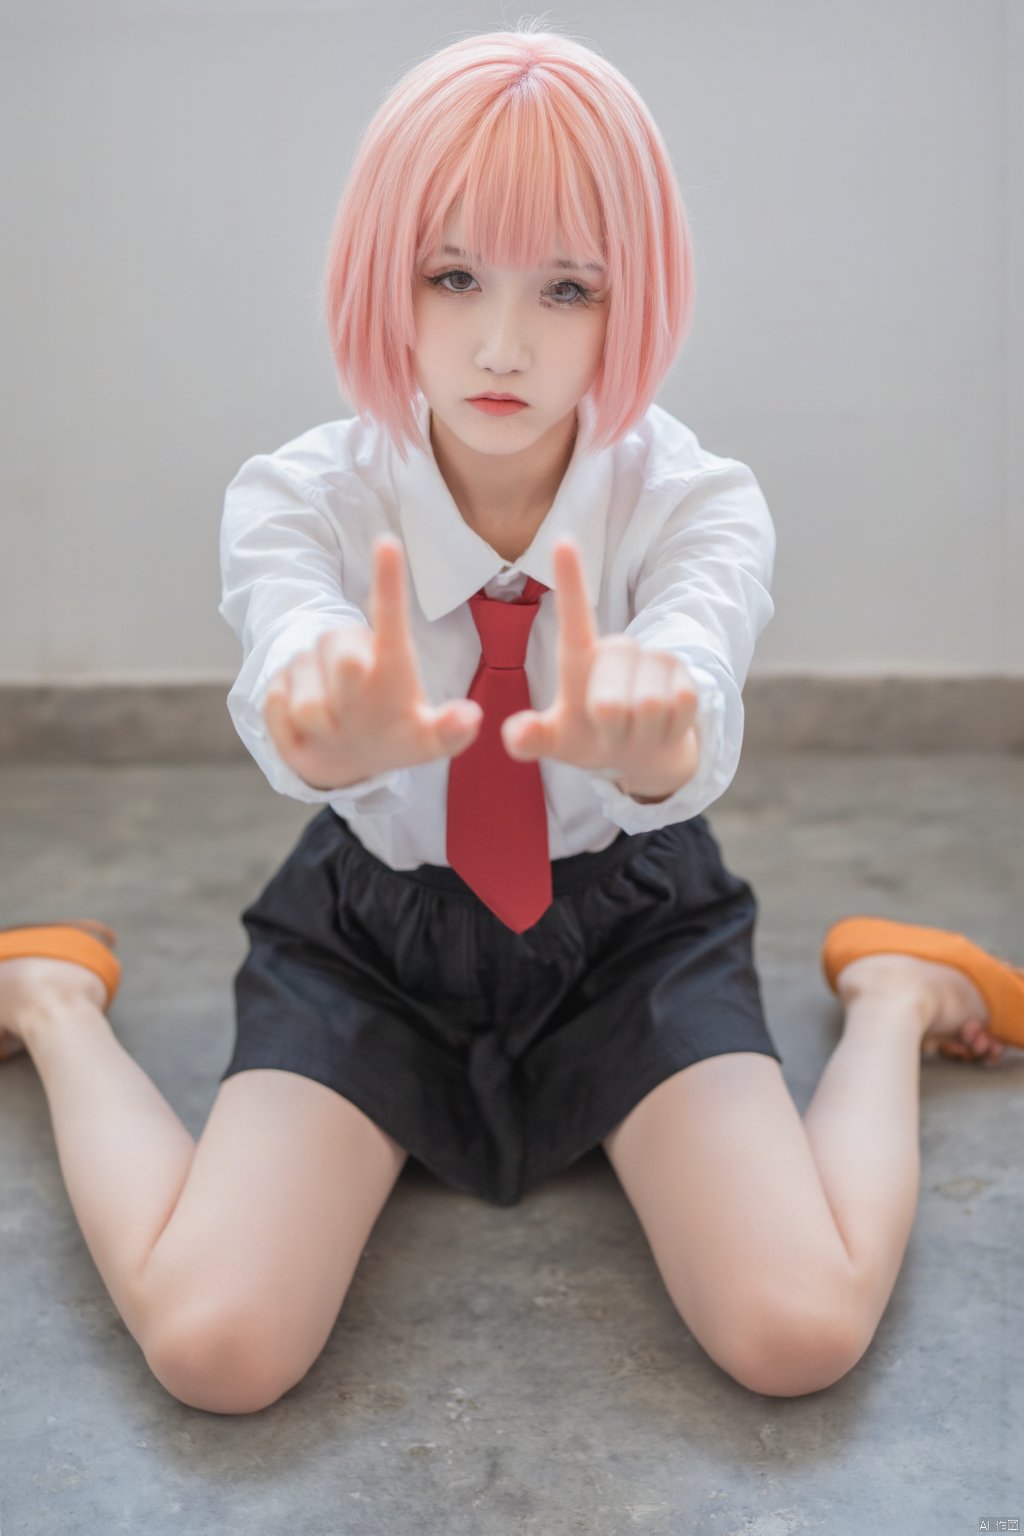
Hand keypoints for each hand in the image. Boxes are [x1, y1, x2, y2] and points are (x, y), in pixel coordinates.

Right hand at [263, 536, 482, 790]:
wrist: (350, 757)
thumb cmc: (397, 738)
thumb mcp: (428, 743)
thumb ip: (451, 731)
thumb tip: (471, 717)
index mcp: (390, 657)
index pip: (390, 612)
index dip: (388, 578)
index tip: (388, 543)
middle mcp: (349, 650)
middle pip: (344, 657)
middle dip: (347, 679)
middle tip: (353, 714)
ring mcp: (310, 663)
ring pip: (307, 703)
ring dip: (323, 727)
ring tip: (336, 729)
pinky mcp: (276, 680)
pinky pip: (278, 709)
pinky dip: (293, 735)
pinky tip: (311, 732)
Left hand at [502, 537, 699, 800]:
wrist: (644, 754)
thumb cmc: (592, 739)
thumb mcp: (557, 743)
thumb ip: (533, 738)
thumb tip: (516, 737)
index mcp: (578, 657)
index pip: (572, 617)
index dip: (570, 580)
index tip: (562, 540)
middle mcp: (617, 648)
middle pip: (609, 702)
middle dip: (609, 729)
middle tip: (611, 730)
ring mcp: (655, 660)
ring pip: (648, 707)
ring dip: (639, 733)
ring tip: (636, 729)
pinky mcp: (688, 675)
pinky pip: (680, 707)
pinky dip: (667, 732)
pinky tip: (661, 727)